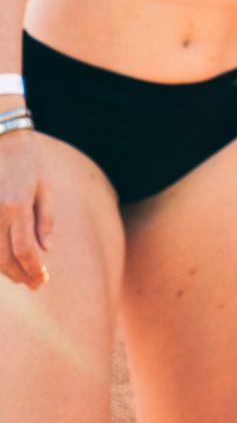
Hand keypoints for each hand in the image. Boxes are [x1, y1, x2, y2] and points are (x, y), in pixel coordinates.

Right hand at [0, 132, 52, 289]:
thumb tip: (46, 250)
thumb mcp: (44, 187)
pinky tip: (5, 262)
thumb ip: (45, 219)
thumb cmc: (28, 161)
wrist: (1, 138)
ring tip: (21, 277)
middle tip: (34, 284)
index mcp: (17, 206)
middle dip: (20, 275)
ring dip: (6, 270)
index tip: (43, 279)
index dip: (33, 269)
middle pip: (5, 257)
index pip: (24, 250)